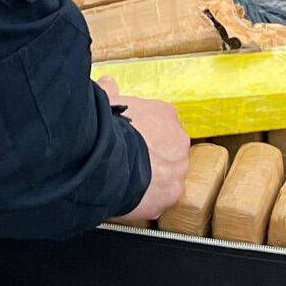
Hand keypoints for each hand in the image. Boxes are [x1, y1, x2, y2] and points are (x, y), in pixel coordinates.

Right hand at [106, 88, 190, 223]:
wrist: (109, 158)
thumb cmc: (109, 126)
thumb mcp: (107, 100)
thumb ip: (110, 91)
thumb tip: (107, 83)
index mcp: (165, 115)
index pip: (162, 124)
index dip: (145, 133)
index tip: (132, 138)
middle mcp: (178, 143)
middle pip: (168, 151)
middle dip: (152, 157)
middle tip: (129, 161)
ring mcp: (176, 172)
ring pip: (166, 177)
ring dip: (151, 180)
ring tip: (127, 181)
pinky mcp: (167, 197)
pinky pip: (157, 200)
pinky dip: (145, 201)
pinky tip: (127, 198)